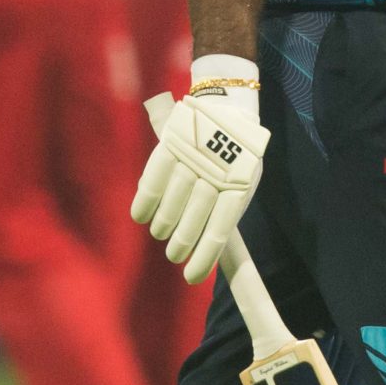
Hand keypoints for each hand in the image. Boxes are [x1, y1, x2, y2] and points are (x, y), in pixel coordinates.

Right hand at [133, 70, 268, 284]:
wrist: (228, 106)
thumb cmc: (236, 153)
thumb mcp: (244, 179)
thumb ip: (229, 208)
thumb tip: (211, 251)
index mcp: (240, 184)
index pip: (220, 229)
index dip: (204, 256)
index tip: (191, 278)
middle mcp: (217, 170)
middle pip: (194, 218)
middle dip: (182, 243)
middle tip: (174, 255)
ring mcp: (193, 156)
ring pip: (173, 201)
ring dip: (164, 225)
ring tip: (160, 234)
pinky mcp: (172, 143)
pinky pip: (154, 178)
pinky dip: (145, 201)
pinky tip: (141, 216)